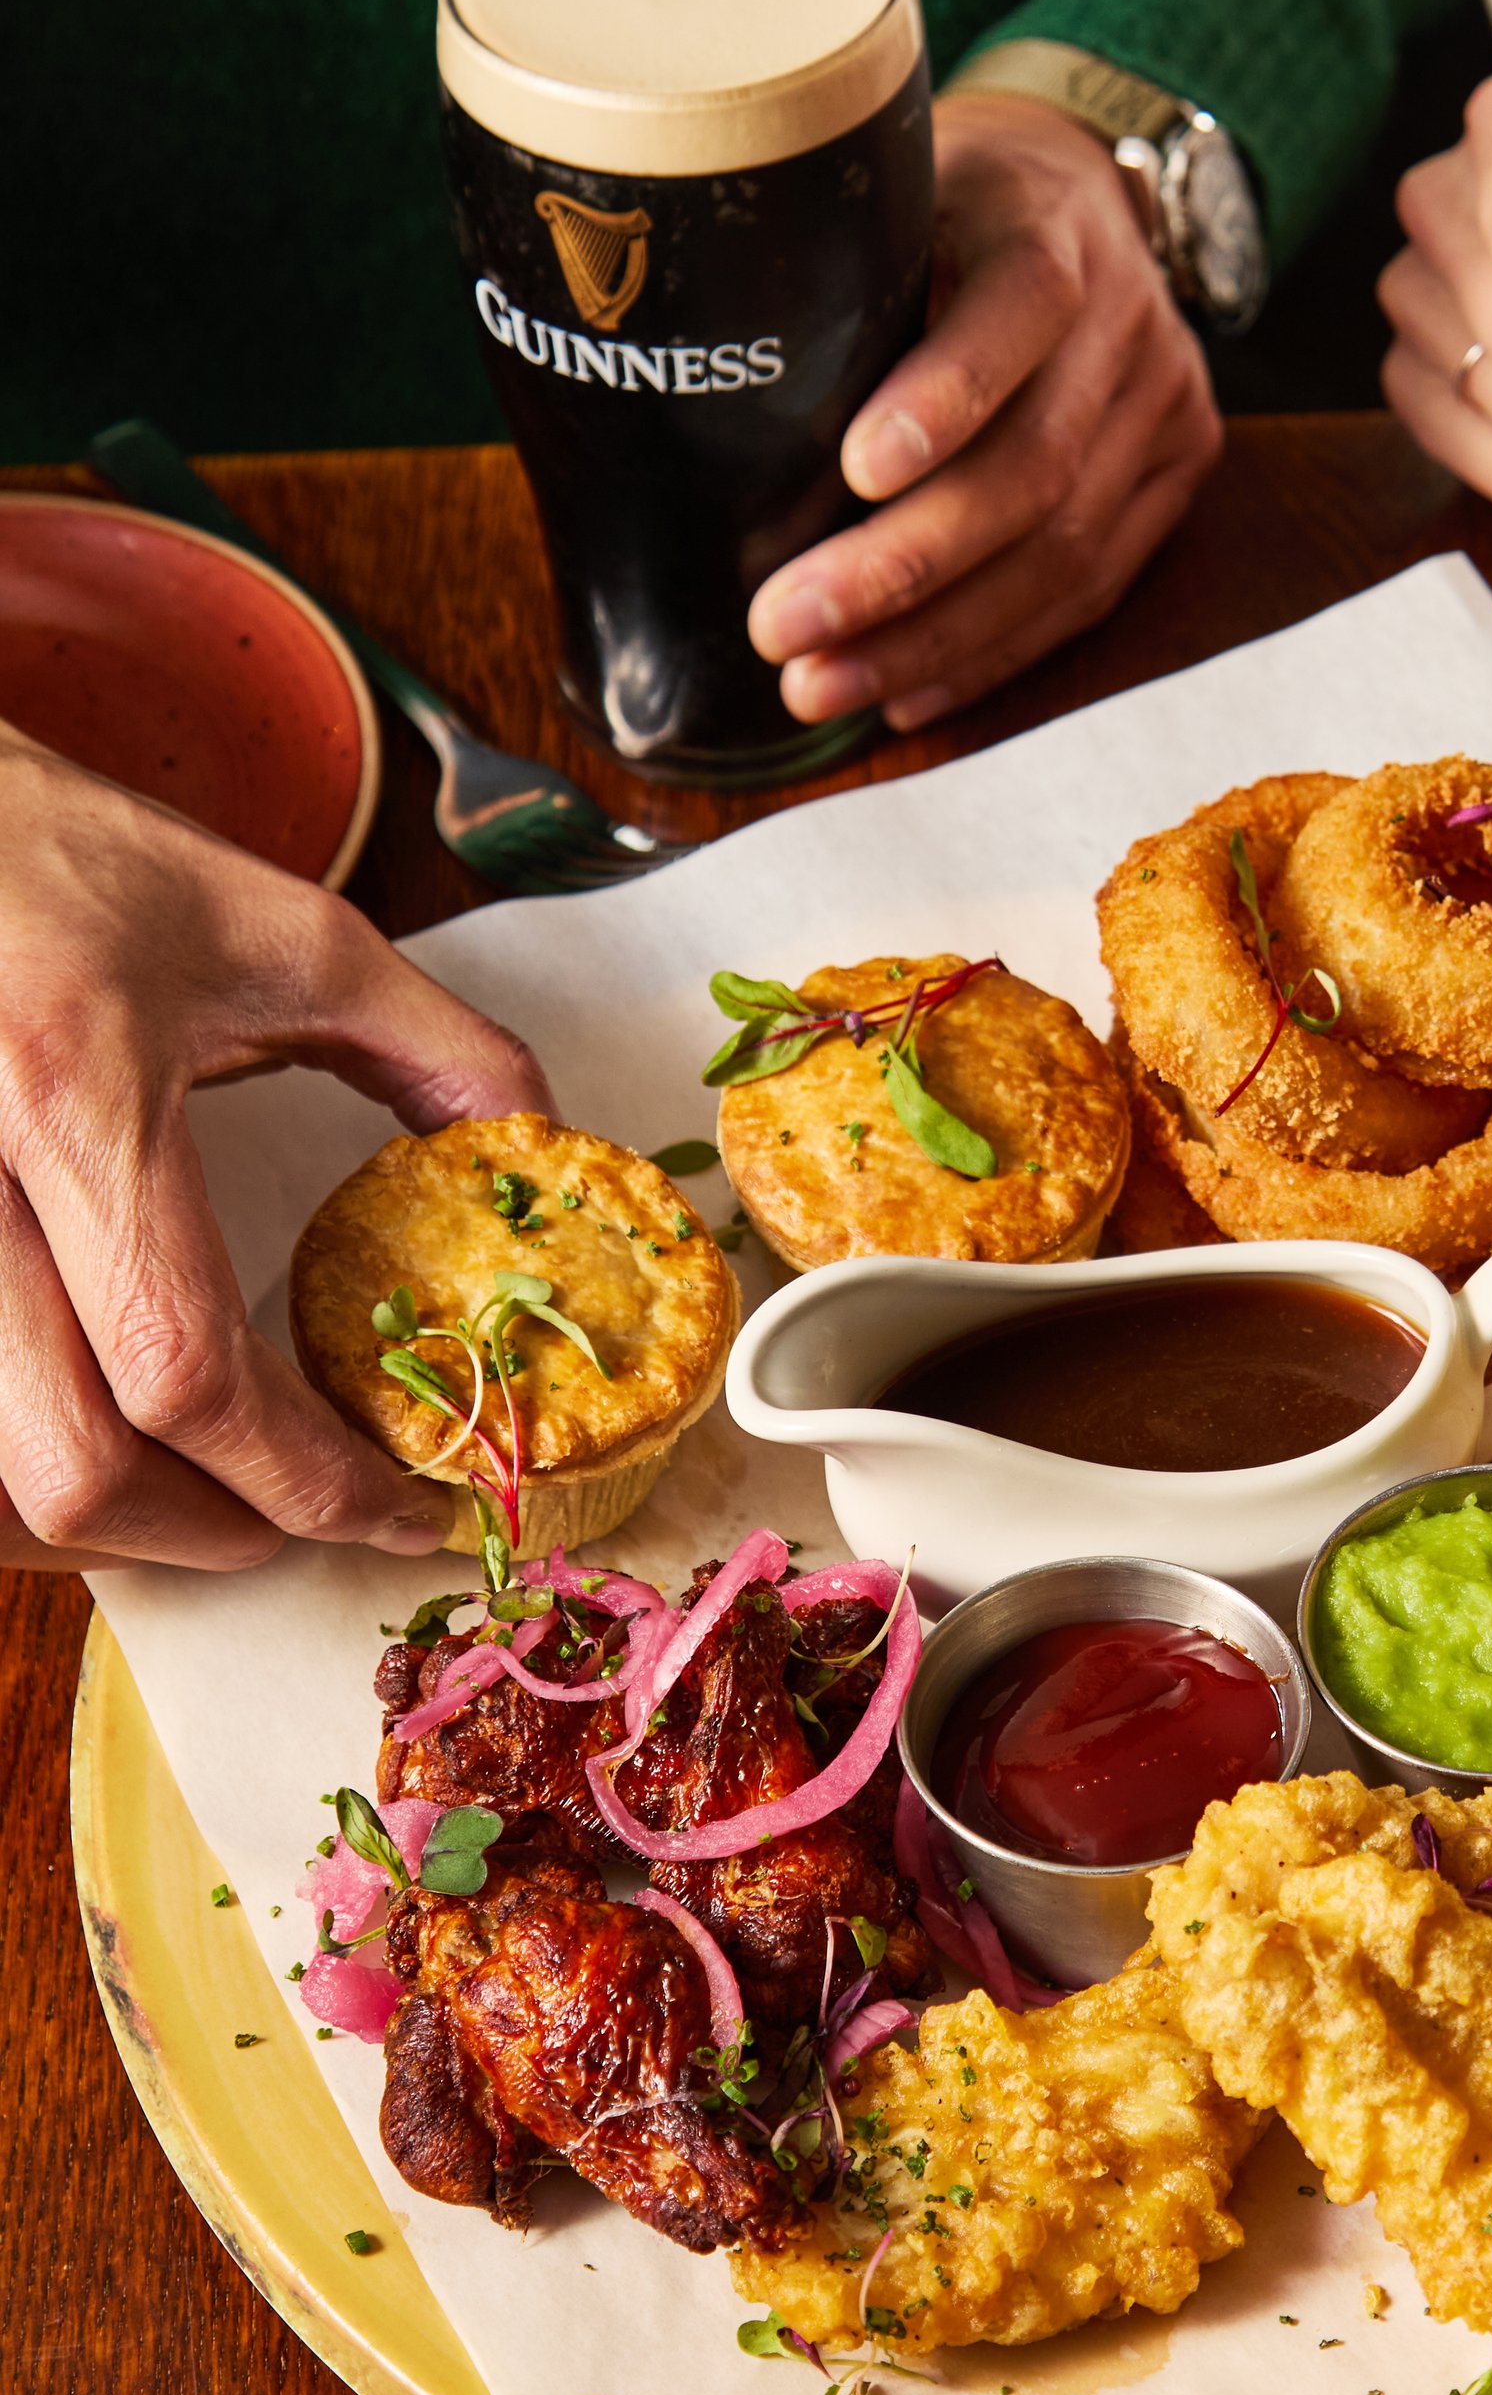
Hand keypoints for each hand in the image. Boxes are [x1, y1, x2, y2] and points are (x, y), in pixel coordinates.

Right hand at [0, 738, 550, 1573]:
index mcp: (74, 1097)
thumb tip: (538, 1154)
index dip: (303, 1474)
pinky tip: (98, 1456)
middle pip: (71, 1463)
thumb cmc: (72, 860)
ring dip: (104, 1531)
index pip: (184, 1368)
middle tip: (306, 1518)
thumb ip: (431, 1047)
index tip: (395, 1500)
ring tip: (209, 1506)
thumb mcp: (279, 930)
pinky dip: (20, 1485)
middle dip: (209, 1534)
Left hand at [749, 94, 1223, 733]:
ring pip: (1063, 552)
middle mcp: (1131, 322)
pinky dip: (990, 653)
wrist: (1082, 201)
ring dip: (933, 638)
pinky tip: (907, 692)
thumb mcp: (895, 195)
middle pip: (1036, 465)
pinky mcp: (1174, 477)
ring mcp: (1166, 407)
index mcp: (1056, 227)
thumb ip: (841, 275)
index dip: (946, 396)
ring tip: (823, 682)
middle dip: (903, 565)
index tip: (854, 470)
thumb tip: (702, 390)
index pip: (1023, 307)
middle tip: (784, 626)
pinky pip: (1088, 591)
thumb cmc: (948, 206)